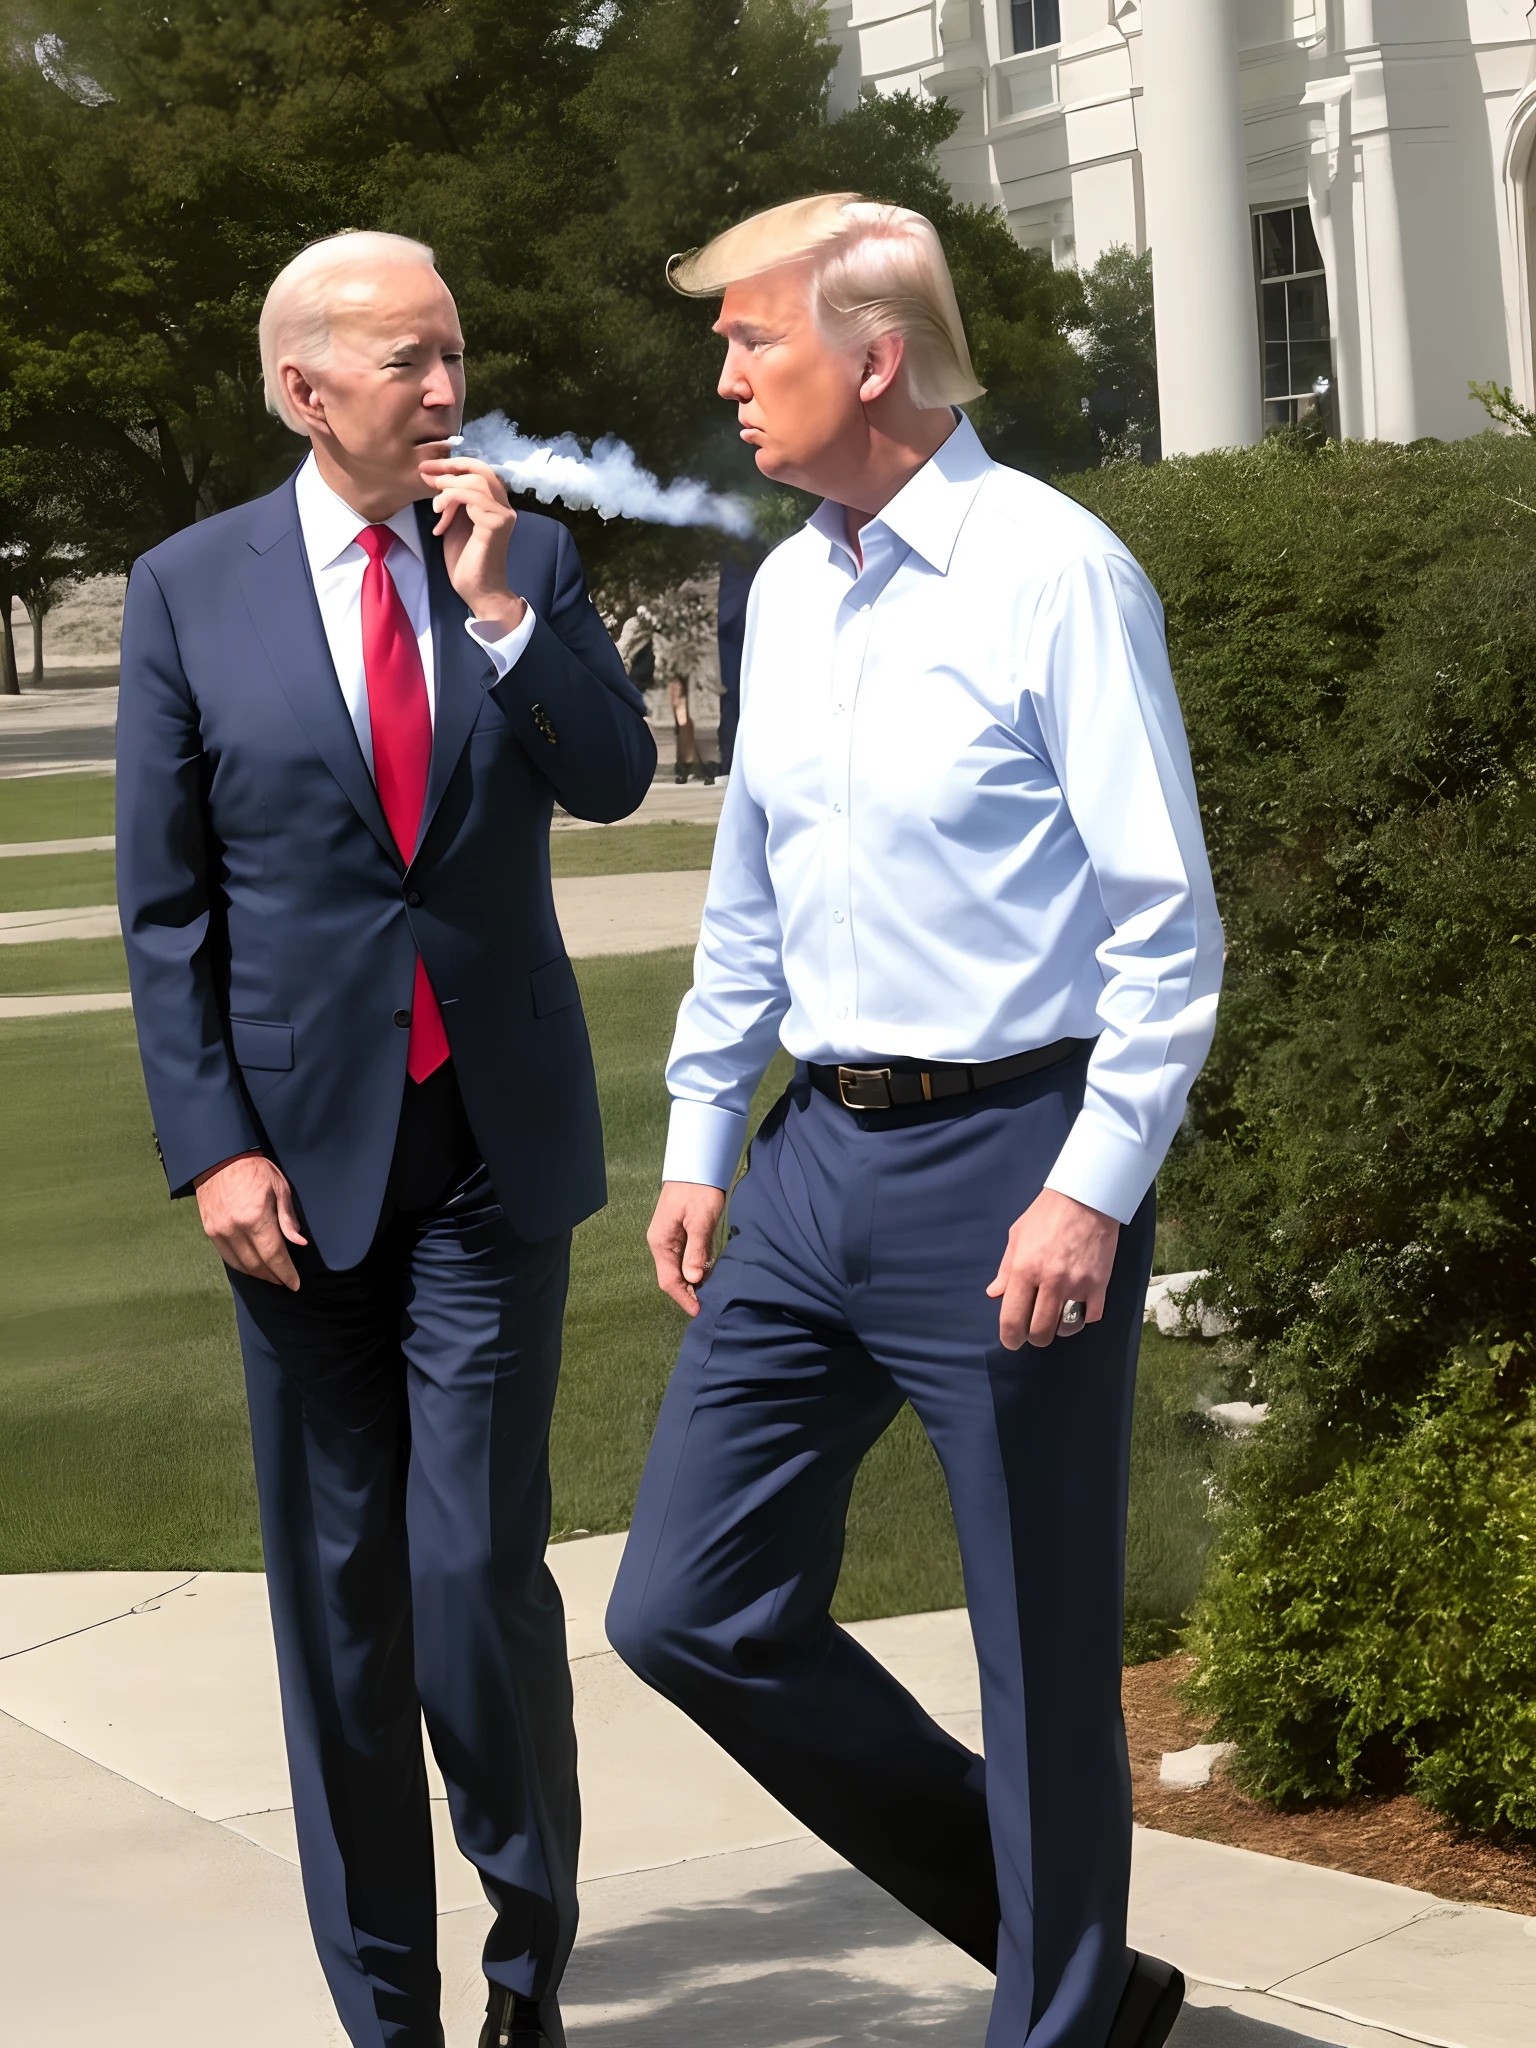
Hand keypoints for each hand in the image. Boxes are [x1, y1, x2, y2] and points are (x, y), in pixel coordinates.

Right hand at [194, 1153, 306, 1290]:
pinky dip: (242, 1266)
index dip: (285, 1272)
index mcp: (256, 1217)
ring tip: (272, 1277)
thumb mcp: (279, 1188)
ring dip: (258, 1274)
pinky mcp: (209, 1231)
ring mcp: (219, 1231)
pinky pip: (227, 1257)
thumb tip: (299, 1243)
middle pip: (257, 1264)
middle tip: (286, 1281)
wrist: (220, 1159)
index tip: (295, 1283)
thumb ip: (288, 1218)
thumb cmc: (255, 1170)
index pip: (274, 1255)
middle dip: (273, 1276)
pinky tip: (253, 1267)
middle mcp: (235, 1229)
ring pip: (241, 1265)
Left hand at [416, 456, 525, 632]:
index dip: (452, 463)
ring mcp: (503, 514)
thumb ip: (450, 501)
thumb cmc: (465, 561)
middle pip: (480, 468)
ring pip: (476, 481)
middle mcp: (503, 505)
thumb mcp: (453, 522)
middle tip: (424, 472)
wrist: (478, 590)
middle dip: (448, 467)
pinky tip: (440, 514)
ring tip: (435, 505)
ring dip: (448, 488)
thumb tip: (434, 477)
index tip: (427, 467)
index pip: (478, 470)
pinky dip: (451, 499)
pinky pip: (473, 497)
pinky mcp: (497, 524)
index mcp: (494, 503)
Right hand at [647, 1180, 727, 1315]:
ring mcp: (669, 1239)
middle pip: (673, 1277)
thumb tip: (694, 1279)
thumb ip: (696, 1250)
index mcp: (661, 1243)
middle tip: (711, 1304)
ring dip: (694, 1281)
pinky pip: (685, 1258)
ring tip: (713, 1292)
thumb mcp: (700, 1220)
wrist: (697, 1165)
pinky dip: (696, 1268)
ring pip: (680, 1269)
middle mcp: (661, 1244)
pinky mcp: (679, 1233)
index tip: (700, 1311)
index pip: (669, 1281)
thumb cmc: (698, 1189)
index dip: (684, 1298)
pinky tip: (710, 1272)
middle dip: (690, 1292)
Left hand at [986, 1188, 1119, 1350]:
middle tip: (1034, 1330)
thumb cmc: (1046, 1214)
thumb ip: (1005, 1268)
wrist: (1086, 1198)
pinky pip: (1091, 1316)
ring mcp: (1077, 1285)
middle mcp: (1050, 1281)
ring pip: (1066, 1329)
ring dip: (1059, 1329)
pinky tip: (1078, 1305)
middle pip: (1040, 1332)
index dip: (1010, 1337)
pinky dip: (1084, 1316)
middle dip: (1034, 1337)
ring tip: (1056, 1318)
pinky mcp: (1099, 1284)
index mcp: (1024, 1269)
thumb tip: (995, 1293)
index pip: (1013, 1319)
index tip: (1012, 1341)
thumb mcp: (1017, 1235)